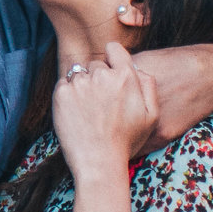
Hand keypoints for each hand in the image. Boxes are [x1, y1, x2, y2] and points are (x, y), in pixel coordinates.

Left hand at [51, 41, 159, 182]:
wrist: (99, 162)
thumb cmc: (126, 141)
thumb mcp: (151, 115)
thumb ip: (148, 85)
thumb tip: (137, 68)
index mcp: (125, 77)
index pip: (114, 49)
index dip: (112, 59)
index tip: (111, 72)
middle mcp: (102, 76)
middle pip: (96, 64)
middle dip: (98, 77)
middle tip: (101, 103)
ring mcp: (80, 83)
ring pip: (79, 73)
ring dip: (82, 86)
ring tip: (89, 110)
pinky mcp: (61, 93)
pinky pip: (64, 83)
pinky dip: (68, 94)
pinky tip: (76, 112)